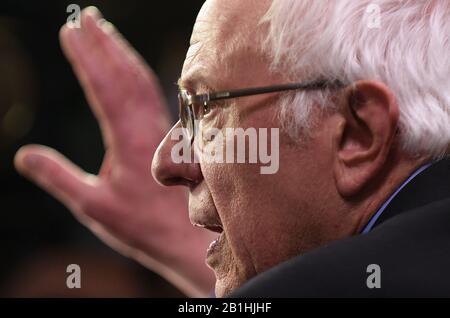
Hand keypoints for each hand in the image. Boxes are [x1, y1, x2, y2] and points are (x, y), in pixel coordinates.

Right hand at [14, 7, 214, 296]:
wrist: (184, 235)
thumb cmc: (141, 224)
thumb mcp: (92, 205)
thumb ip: (58, 178)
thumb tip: (24, 155)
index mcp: (129, 141)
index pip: (104, 88)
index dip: (87, 58)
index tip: (69, 32)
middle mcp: (148, 127)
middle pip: (126, 74)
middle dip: (104, 43)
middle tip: (84, 16)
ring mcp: (160, 128)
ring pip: (142, 80)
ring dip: (121, 52)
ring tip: (102, 29)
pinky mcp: (166, 132)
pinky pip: (152, 93)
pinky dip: (136, 71)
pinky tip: (130, 65)